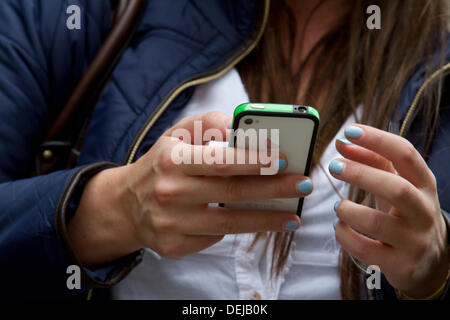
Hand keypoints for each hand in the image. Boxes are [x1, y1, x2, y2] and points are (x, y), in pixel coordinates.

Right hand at [69, 112, 311, 264]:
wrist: (127, 204)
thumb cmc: (162, 164)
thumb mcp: (176, 135)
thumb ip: (208, 123)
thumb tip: (240, 126)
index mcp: (172, 160)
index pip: (220, 160)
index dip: (254, 160)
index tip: (285, 159)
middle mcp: (170, 193)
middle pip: (232, 193)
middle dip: (274, 189)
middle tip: (304, 184)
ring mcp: (171, 224)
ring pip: (230, 224)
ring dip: (266, 220)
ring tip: (293, 217)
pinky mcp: (174, 246)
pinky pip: (214, 237)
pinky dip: (235, 228)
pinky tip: (249, 222)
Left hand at [330, 124, 448, 297]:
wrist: (430, 261)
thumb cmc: (406, 212)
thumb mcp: (396, 184)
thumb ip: (371, 161)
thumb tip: (342, 142)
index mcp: (424, 184)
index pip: (405, 154)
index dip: (377, 140)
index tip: (349, 131)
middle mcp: (423, 210)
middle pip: (395, 188)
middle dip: (360, 174)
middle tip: (333, 166)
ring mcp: (413, 240)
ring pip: (375, 223)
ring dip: (348, 210)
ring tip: (339, 206)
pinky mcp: (399, 264)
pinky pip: (364, 249)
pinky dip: (344, 235)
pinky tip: (339, 226)